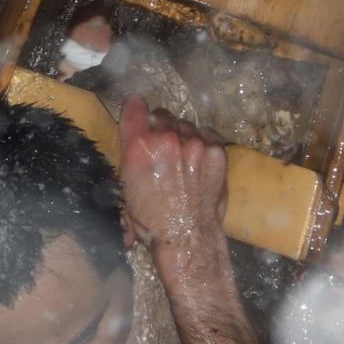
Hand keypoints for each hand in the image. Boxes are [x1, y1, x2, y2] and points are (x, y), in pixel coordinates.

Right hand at [119, 95, 226, 253]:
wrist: (186, 236)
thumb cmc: (151, 220)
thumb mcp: (126, 189)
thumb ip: (131, 158)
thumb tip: (134, 144)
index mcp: (139, 147)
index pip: (135, 108)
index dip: (135, 108)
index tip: (137, 109)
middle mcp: (167, 139)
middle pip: (162, 115)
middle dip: (160, 127)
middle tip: (163, 146)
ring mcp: (195, 143)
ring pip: (186, 124)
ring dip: (182, 136)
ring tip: (183, 158)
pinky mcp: (217, 151)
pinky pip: (208, 134)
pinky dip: (203, 142)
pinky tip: (199, 160)